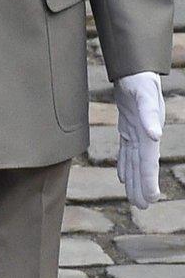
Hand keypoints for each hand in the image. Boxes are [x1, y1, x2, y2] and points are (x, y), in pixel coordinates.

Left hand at [117, 71, 164, 208]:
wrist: (135, 71)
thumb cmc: (141, 83)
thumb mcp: (144, 96)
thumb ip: (149, 115)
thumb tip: (154, 135)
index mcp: (149, 133)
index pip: (149, 162)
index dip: (148, 180)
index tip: (150, 198)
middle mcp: (144, 137)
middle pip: (142, 167)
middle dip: (142, 186)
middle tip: (142, 206)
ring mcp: (136, 134)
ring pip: (134, 162)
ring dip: (133, 180)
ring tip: (135, 198)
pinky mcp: (128, 129)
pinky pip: (126, 152)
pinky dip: (125, 165)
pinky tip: (122, 177)